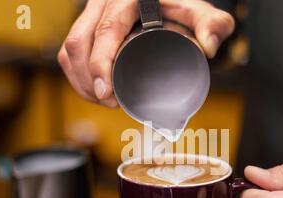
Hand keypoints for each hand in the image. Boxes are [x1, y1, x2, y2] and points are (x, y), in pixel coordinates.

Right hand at [57, 0, 234, 107]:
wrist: (169, 2)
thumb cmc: (183, 8)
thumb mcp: (201, 14)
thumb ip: (213, 26)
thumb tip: (208, 47)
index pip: (106, 31)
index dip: (100, 66)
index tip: (107, 94)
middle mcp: (105, 1)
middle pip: (79, 42)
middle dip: (88, 80)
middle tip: (109, 103)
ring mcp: (93, 12)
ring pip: (70, 47)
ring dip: (80, 79)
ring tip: (103, 100)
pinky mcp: (88, 24)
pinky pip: (69, 49)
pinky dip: (75, 73)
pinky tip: (90, 89)